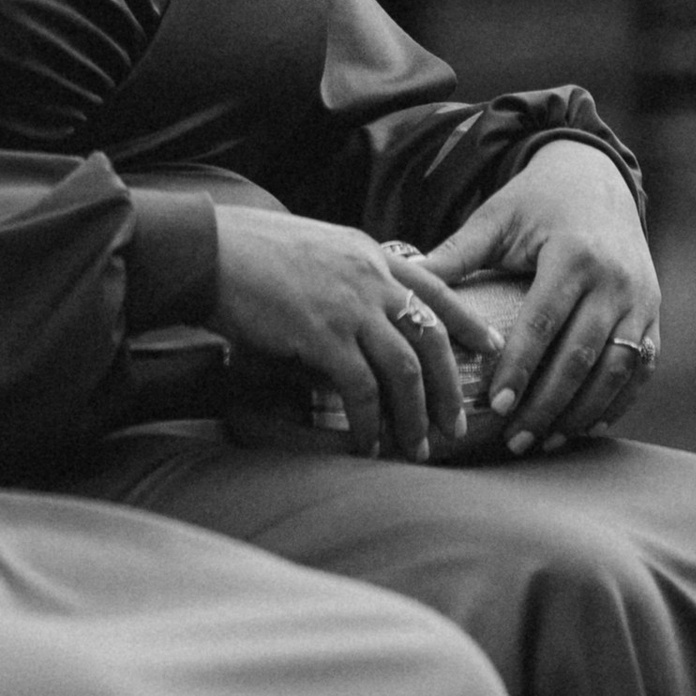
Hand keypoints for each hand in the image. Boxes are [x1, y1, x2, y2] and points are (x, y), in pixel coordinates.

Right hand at [213, 203, 503, 460]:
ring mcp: (349, 305)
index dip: (468, 320)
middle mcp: (369, 277)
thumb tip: (359, 314)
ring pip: (406, 368)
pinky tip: (368, 444)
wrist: (204, 250)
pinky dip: (370, 423)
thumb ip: (344, 275)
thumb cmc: (245, 251)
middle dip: (450, 387)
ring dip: (416, 414)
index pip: (436, 287)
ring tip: (418, 447)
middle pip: (433, 337)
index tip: (490, 345)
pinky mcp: (322, 334)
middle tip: (457, 424)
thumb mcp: (312, 248)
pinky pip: (362, 390)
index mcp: (368, 253)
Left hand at [422, 141, 659, 455]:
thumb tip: (403, 283)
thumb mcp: (495, 219)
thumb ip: (454, 254)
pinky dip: (618, 399)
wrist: (596, 178)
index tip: (497, 406)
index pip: (544, 323)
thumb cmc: (535, 202)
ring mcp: (642, 298)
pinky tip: (586, 425)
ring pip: (618, 368)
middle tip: (516, 440)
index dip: (521, 368)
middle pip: (582, 355)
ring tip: (545, 440)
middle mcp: (616, 280)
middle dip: (549, 403)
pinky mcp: (654, 312)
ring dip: (583, 411)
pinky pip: (642, 365)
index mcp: (573, 255)